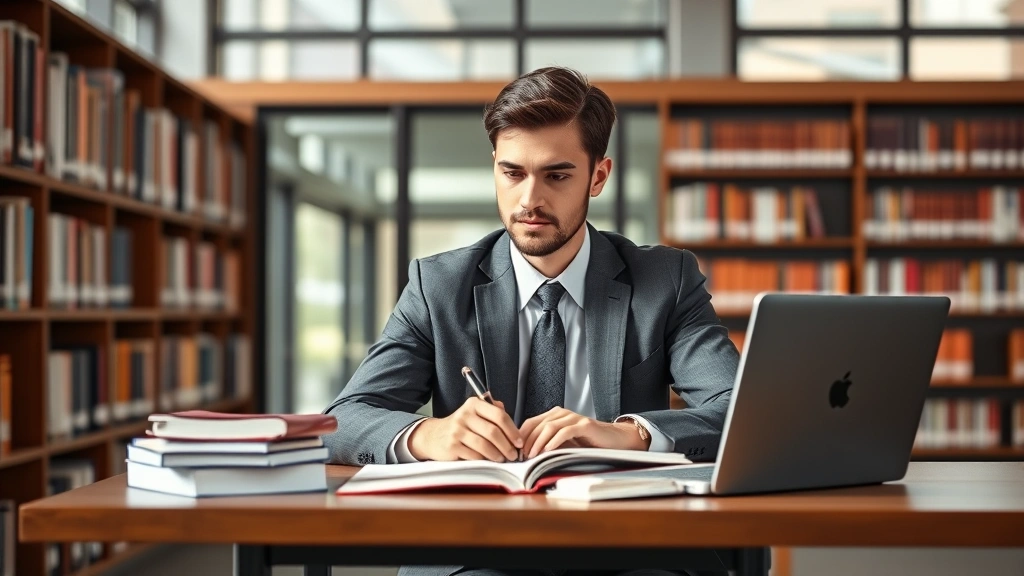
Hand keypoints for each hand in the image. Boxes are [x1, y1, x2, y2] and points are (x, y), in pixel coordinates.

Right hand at [408, 398, 522, 461]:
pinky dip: (484, 460)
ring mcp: (457, 430)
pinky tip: (489, 461)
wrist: (434, 436)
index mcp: (474, 404)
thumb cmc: (462, 426)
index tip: (520, 442)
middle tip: (514, 455)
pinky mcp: (452, 445)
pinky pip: (474, 455)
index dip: (513, 430)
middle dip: (507, 446)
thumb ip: (494, 412)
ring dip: (497, 455)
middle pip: (493, 432)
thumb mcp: (476, 413)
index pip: (499, 415)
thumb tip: (513, 424)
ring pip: (484, 445)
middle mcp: (464, 415)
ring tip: (502, 459)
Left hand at [519, 408, 649, 458]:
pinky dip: (555, 441)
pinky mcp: (584, 425)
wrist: (613, 440)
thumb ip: (547, 444)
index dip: (520, 437)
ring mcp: (574, 417)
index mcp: (554, 415)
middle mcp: (562, 413)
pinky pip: (566, 431)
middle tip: (520, 456)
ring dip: (538, 442)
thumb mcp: (562, 443)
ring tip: (532, 455)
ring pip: (549, 427)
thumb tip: (525, 455)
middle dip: (527, 441)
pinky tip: (548, 451)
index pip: (530, 423)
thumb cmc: (586, 443)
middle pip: (537, 425)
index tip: (514, 452)